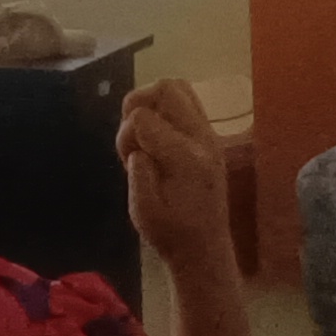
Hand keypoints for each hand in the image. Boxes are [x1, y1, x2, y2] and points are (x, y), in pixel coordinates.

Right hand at [116, 79, 231, 273]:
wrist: (205, 248)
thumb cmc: (170, 234)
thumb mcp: (143, 212)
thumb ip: (138, 174)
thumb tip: (139, 150)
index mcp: (185, 158)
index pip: (144, 117)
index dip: (126, 133)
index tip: (127, 159)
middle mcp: (202, 140)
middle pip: (166, 88)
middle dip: (138, 103)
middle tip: (132, 135)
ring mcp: (210, 135)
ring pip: (179, 88)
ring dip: (153, 102)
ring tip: (144, 132)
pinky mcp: (210, 137)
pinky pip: (187, 102)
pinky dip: (165, 110)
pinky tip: (157, 137)